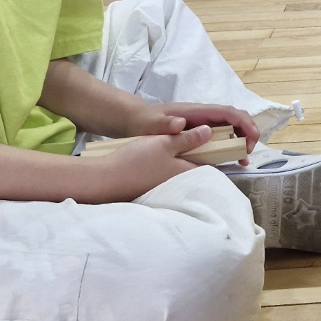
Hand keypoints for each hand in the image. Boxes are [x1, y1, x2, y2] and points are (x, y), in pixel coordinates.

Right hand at [90, 126, 210, 198]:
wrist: (106, 179)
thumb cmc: (138, 160)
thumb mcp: (165, 142)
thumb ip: (188, 139)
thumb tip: (209, 132)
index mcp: (186, 172)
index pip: (209, 163)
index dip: (213, 151)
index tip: (215, 139)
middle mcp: (178, 183)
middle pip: (193, 167)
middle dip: (196, 154)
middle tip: (194, 136)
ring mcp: (163, 187)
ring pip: (177, 169)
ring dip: (179, 158)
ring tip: (175, 142)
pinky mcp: (150, 187)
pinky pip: (164, 174)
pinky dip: (165, 163)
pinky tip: (158, 154)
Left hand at [128, 100, 260, 162]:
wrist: (135, 120)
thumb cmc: (144, 120)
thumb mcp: (151, 124)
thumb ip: (165, 124)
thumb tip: (182, 123)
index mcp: (197, 111)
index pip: (228, 112)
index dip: (243, 123)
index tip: (251, 139)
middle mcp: (204, 116)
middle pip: (235, 118)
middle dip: (248, 132)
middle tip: (248, 152)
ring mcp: (203, 124)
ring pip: (231, 128)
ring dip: (241, 140)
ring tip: (243, 160)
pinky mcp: (200, 133)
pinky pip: (221, 137)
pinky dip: (230, 147)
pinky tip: (231, 160)